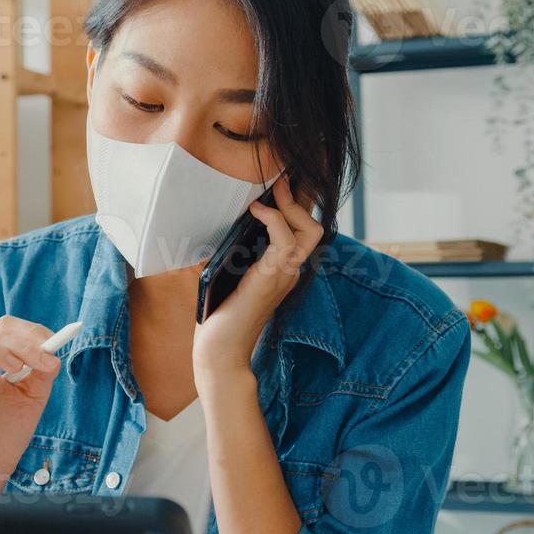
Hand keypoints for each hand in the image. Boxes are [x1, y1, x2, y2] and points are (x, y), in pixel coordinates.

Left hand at [193, 177, 323, 379]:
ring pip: (308, 230)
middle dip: (298, 200)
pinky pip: (285, 240)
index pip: (303, 233)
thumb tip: (221, 222)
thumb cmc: (219, 316)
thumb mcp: (226, 275)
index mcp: (282, 270)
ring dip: (288, 205)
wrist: (219, 351)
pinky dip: (273, 219)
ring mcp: (284, 275)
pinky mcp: (271, 278)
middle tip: (278, 183)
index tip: (278, 185)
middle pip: (313, 227)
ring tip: (268, 194)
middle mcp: (290, 272)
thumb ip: (233, 252)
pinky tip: (255, 211)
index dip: (296, 206)